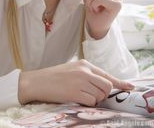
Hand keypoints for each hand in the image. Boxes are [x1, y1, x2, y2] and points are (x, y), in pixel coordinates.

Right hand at [18, 60, 133, 105]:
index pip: (107, 74)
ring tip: (80, 95)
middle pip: (107, 86)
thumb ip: (88, 74)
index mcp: (84, 64)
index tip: (130, 87)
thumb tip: (103, 84)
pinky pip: (91, 102)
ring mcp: (80, 81)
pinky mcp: (75, 93)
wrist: (37, 81)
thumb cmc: (54, 76)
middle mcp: (84, 71)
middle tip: (91, 94)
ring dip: (94, 99)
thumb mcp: (72, 69)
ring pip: (100, 95)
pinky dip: (86, 104)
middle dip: (103, 94)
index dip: (120, 82)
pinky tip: (75, 98)